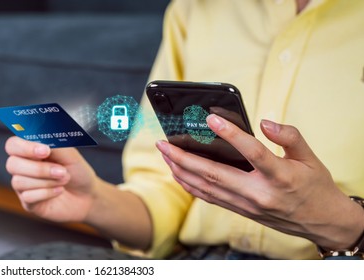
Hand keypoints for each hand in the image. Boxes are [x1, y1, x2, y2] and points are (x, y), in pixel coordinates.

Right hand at [5, 136, 96, 222]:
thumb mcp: (70, 154)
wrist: (88, 195)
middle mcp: (22, 167)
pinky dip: (47, 193)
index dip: (24, 147)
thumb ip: (54, 145)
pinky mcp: (28, 202)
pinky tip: (59, 191)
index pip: (13, 145)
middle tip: (61, 170)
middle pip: (12, 164)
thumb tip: (40, 141)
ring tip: (64, 180)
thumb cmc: (77, 171)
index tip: (45, 151)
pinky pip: (28, 197)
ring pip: (19, 181)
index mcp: (29, 150)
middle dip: (38, 168)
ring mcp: (23, 186)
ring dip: (46, 181)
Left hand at [156, 114, 363, 249]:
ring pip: (206, 187)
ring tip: (165, 154)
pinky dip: (190, 185)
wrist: (321, 222)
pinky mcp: (240, 210)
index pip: (253, 153)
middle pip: (214, 174)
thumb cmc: (315, 186)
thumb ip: (289, 136)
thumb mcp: (311, 158)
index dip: (231, 135)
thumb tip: (264, 122)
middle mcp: (259, 194)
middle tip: (164, 143)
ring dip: (181, 170)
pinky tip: (178, 173)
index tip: (211, 118)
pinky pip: (209, 198)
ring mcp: (247, 205)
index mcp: (281, 177)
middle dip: (184, 158)